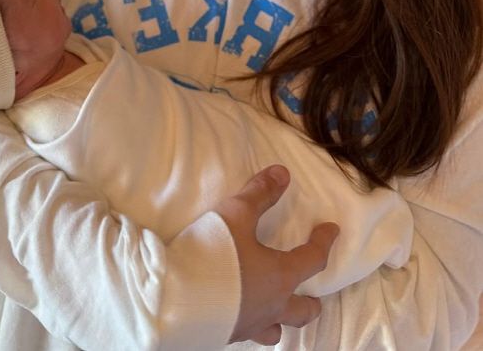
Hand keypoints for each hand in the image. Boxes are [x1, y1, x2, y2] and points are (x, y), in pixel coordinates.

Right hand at [214, 164, 339, 345]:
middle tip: (315, 296)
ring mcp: (250, 325)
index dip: (324, 241)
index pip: (313, 259)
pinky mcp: (227, 334)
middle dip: (312, 302)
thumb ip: (260, 193)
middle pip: (303, 311)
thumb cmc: (214, 254)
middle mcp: (272, 307)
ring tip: (276, 311)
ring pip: (277, 330)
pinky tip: (242, 314)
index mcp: (280, 277)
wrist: (176, 298)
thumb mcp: (236, 215)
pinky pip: (250, 333)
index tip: (332, 230)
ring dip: (281, 320)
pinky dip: (253, 323)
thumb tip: (283, 173)